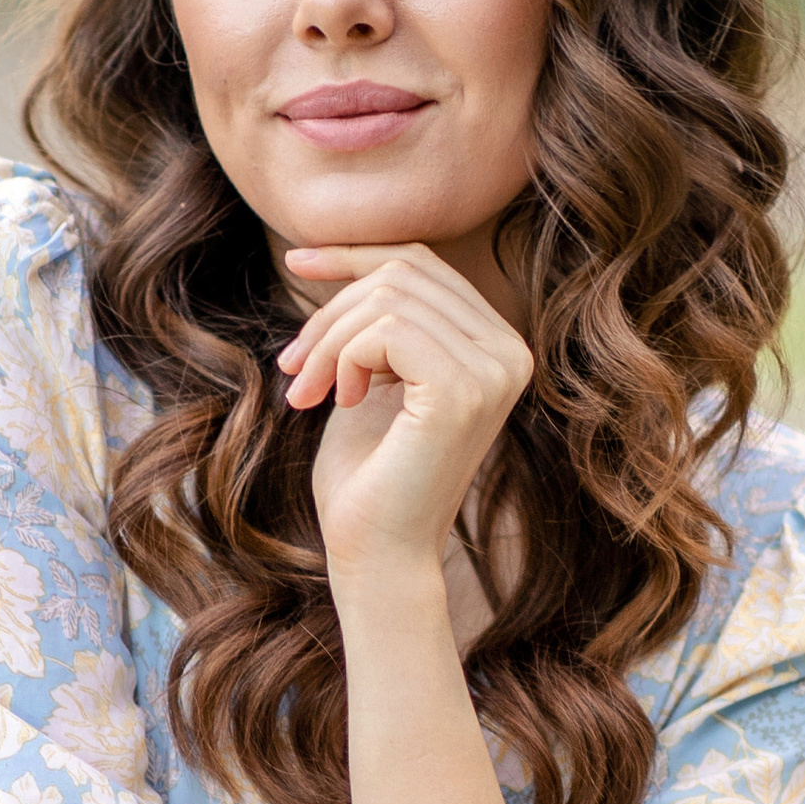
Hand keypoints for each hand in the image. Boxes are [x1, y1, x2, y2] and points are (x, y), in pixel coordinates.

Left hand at [277, 244, 531, 587]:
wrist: (376, 552)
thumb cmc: (366, 474)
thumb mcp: (371, 374)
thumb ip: (379, 318)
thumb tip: (344, 251)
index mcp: (495, 344)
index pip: (421, 263)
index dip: (354, 255)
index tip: (296, 261)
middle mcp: (510, 352)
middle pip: (403, 272)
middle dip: (331, 312)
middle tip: (294, 369)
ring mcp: (494, 370)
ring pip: (387, 298)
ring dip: (328, 342)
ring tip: (309, 392)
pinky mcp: (464, 390)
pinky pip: (385, 329)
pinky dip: (344, 358)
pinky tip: (340, 402)